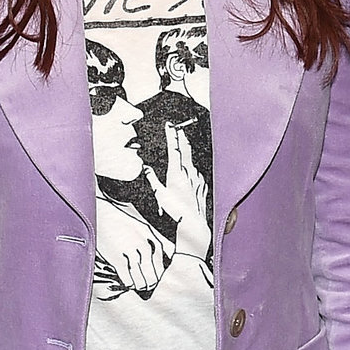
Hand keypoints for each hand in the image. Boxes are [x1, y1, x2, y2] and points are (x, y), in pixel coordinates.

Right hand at [94, 199, 172, 297]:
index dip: (160, 269)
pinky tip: (129, 283)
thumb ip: (150, 236)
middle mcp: (142, 244)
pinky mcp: (117, 259)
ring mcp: (130, 252)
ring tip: (141, 287)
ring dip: (142, 285)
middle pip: (152, 270)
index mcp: (148, 233)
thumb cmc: (117, 220)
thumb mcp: (139, 223)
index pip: (161, 257)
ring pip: (141, 277)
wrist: (98, 214)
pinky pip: (127, 278)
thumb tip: (163, 251)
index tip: (158, 275)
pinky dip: (129, 283)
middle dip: (152, 280)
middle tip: (150, 285)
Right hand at [150, 128, 213, 258]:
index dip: (171, 135)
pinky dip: (193, 167)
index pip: (174, 148)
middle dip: (182, 137)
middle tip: (179, 128)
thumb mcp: (159, 194)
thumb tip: (146, 168)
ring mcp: (198, 177)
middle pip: (186, 149)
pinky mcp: (203, 184)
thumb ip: (152, 179)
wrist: (194, 223)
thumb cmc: (175, 210)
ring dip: (188, 151)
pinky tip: (191, 169)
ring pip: (193, 159)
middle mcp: (189, 172)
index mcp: (177, 172)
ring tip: (185, 143)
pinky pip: (197, 172)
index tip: (169, 125)